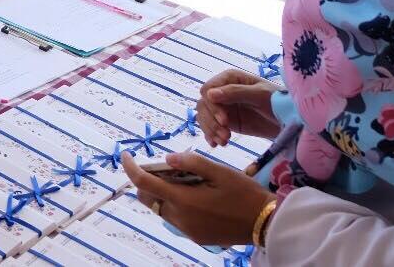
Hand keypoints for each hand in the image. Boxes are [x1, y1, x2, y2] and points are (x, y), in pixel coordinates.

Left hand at [122, 151, 275, 246]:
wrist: (266, 223)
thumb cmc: (244, 193)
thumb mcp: (220, 171)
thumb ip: (191, 163)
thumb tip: (167, 158)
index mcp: (183, 200)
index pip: (144, 184)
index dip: (130, 168)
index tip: (126, 155)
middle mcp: (181, 219)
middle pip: (149, 198)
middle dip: (148, 181)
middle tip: (164, 167)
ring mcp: (188, 231)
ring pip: (161, 209)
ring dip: (163, 193)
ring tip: (182, 179)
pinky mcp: (196, 237)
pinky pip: (175, 219)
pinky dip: (175, 204)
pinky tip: (193, 194)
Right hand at [197, 69, 281, 147]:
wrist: (289, 120)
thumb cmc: (278, 101)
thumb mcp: (259, 95)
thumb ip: (235, 92)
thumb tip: (209, 94)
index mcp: (229, 78)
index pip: (208, 90)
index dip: (212, 105)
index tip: (224, 121)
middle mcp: (222, 91)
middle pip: (204, 105)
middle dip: (212, 122)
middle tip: (226, 136)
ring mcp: (223, 107)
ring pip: (204, 117)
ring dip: (211, 130)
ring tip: (225, 142)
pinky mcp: (225, 121)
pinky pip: (210, 127)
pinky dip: (210, 136)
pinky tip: (216, 144)